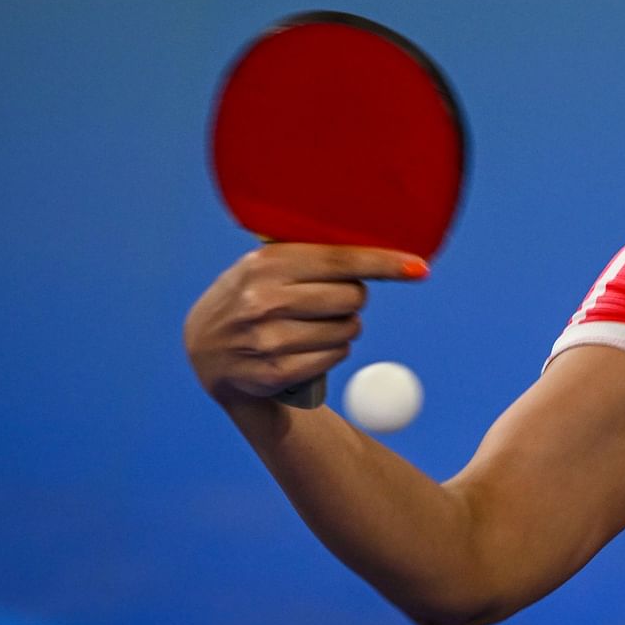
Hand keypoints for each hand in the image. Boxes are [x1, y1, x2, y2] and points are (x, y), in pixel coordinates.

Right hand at [183, 244, 427, 407]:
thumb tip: (386, 252)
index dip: (385, 263)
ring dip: (345, 327)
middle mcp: (265, 299)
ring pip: (347, 330)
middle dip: (352, 298)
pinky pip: (334, 357)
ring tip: (316, 324)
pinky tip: (310, 345)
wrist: (205, 347)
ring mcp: (268, 339)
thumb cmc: (252, 294)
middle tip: (331, 300)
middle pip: (352, 297)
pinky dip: (334, 350)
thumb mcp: (267, 264)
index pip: (342, 260)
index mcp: (268, 262)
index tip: (419, 268)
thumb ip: (314, 254)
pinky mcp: (275, 372)